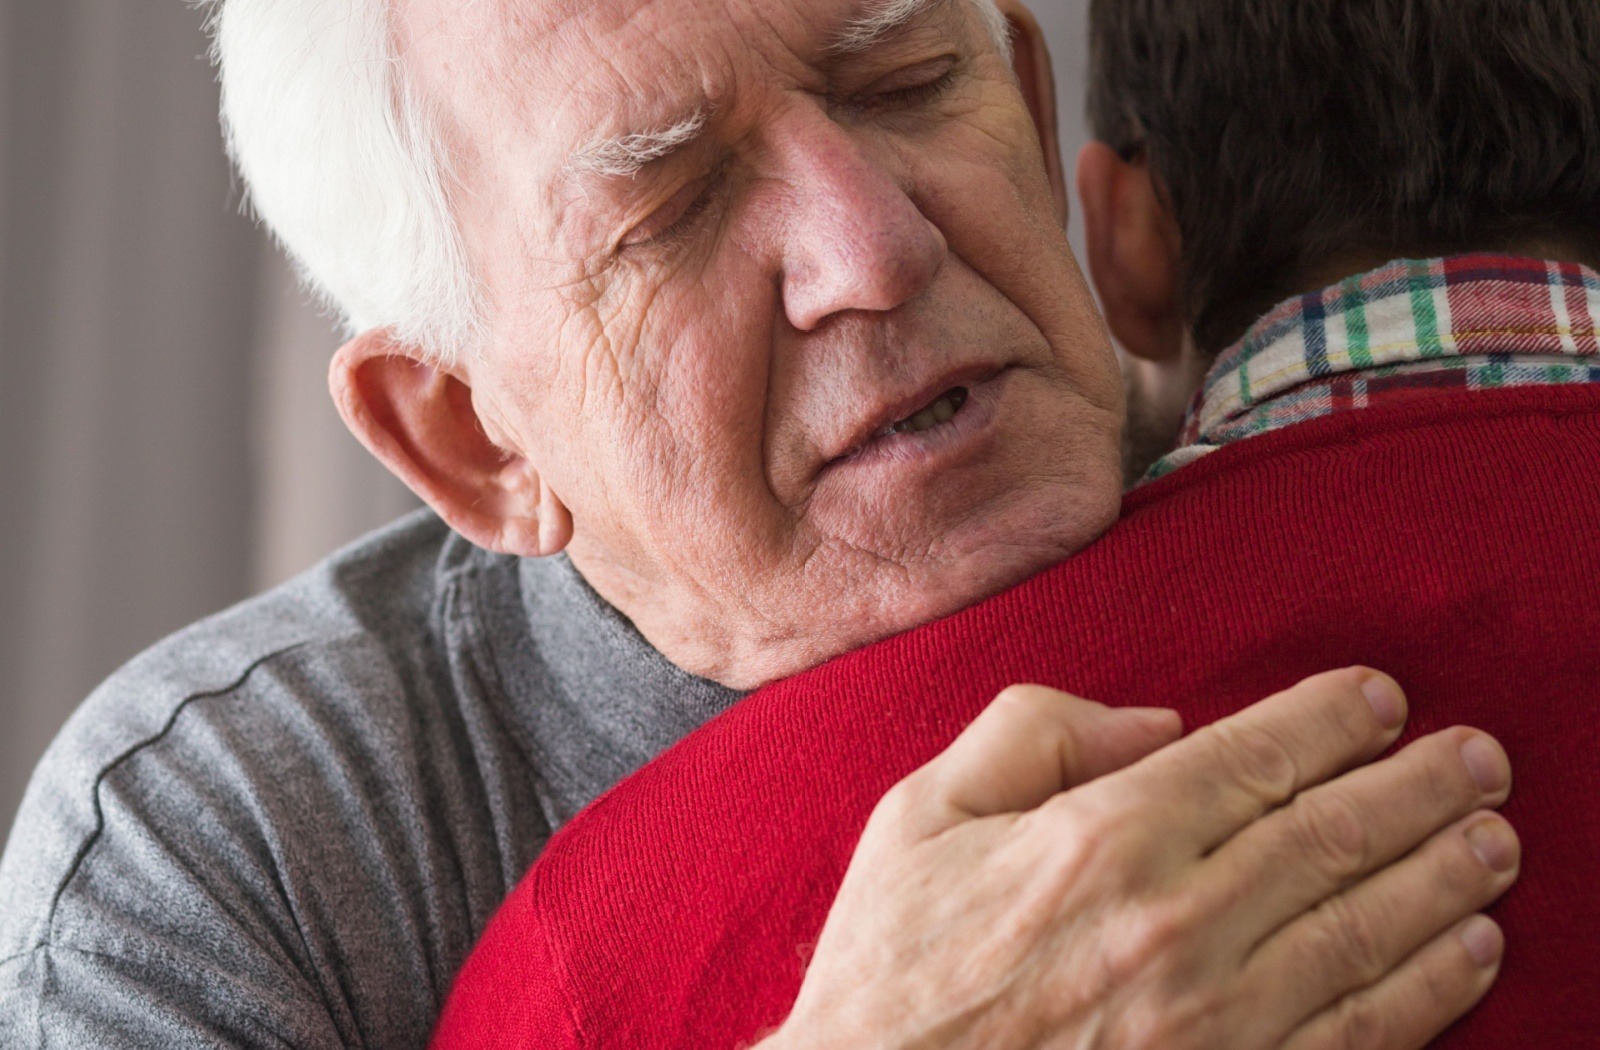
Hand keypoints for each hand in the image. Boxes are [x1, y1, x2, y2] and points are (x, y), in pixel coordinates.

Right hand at [763, 668, 1516, 1049]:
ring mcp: (1210, 1019)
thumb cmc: (893, 967)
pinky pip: (1356, 1034)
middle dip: (1418, 787)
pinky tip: (1466, 951)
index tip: (1381, 700)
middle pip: (1329, 835)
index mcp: (1100, 839)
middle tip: (1480, 757)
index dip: (1331, 720)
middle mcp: (1172, 922)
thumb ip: (1030, 734)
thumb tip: (1156, 721)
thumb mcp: (919, 814)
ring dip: (1442, 877)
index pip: (1251, 757)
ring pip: (1362, 930)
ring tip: (1496, 840)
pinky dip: (1427, 989)